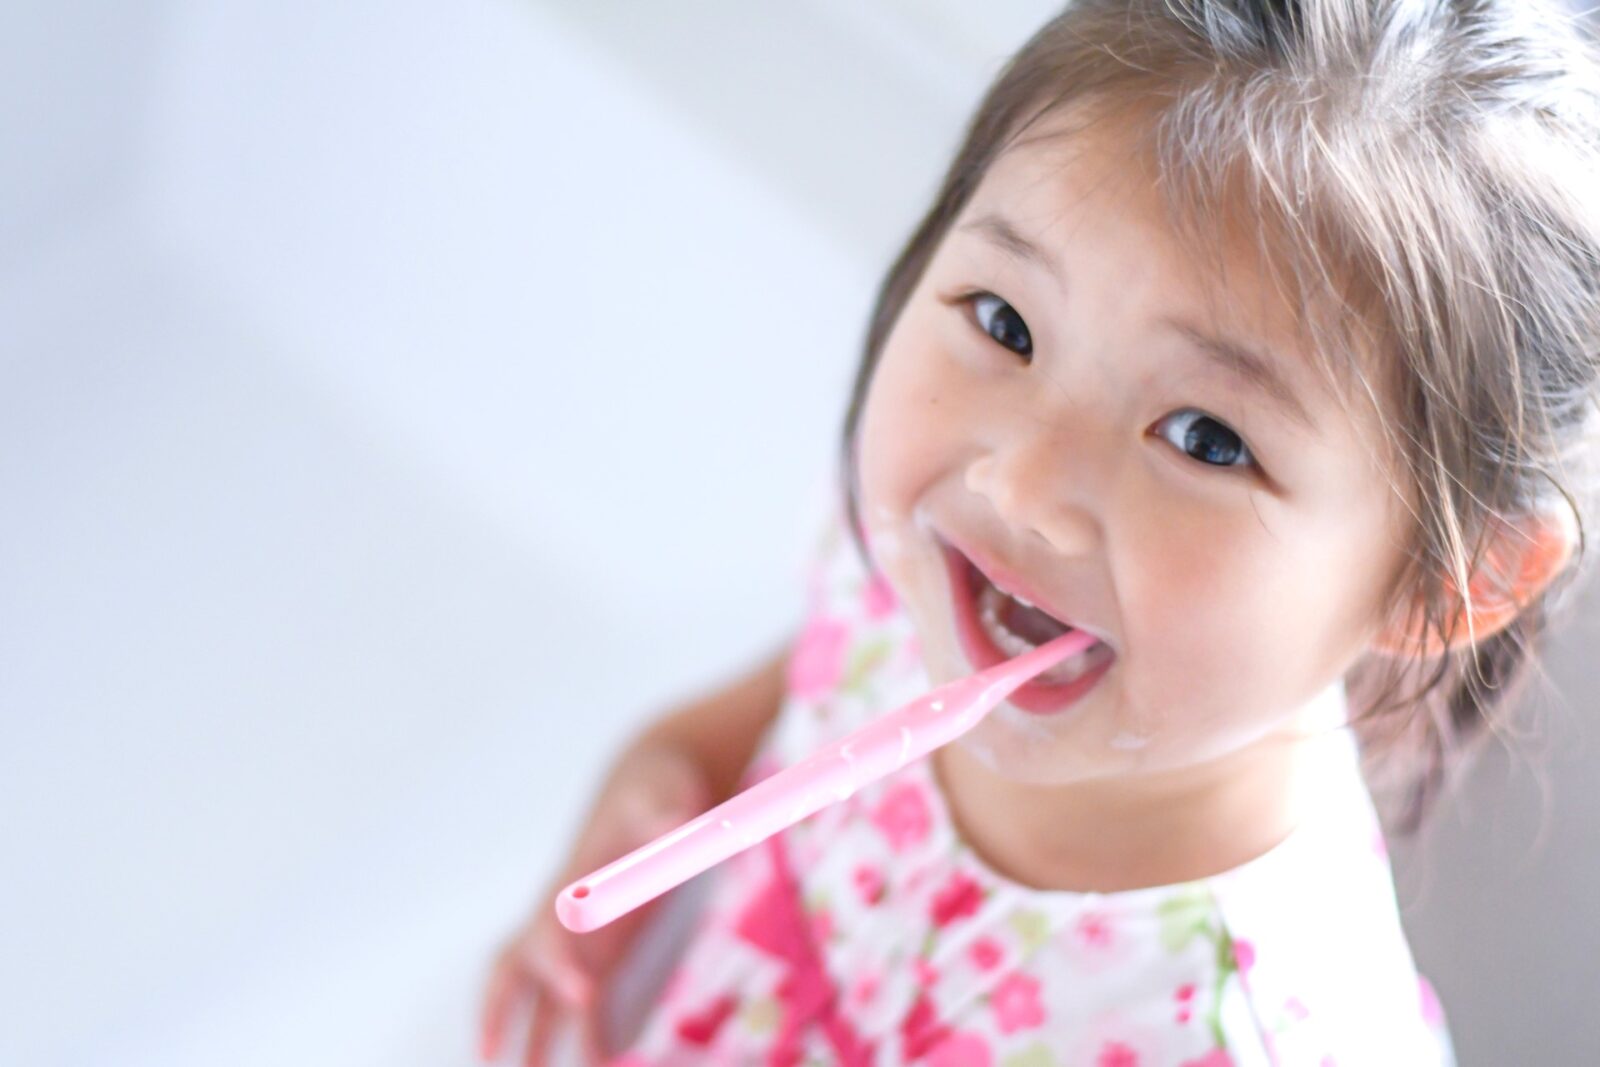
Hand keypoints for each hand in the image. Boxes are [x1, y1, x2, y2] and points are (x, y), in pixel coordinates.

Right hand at [478, 744, 713, 1065]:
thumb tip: (674, 818)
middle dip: (503, 1014)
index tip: (581, 995)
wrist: (652, 784)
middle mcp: (564, 911)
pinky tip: (598, 1063)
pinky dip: (584, 1032)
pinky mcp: (604, 946)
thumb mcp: (664, 792)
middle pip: (516, 967)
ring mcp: (580, 932)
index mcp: (574, 879)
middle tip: (504, 1062)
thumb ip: (665, 810)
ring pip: (539, 994)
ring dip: (535, 1038)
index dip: (559, 962)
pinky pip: (581, 1000)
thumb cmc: (656, 788)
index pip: (551, 927)